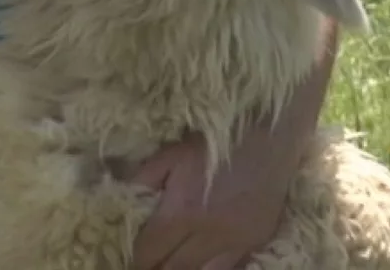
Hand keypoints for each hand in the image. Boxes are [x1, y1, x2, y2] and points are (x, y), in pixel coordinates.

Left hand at [129, 127, 302, 269]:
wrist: (270, 133)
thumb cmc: (216, 141)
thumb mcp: (171, 154)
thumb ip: (142, 181)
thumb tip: (118, 200)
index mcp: (182, 213)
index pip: (148, 254)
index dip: (135, 261)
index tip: (126, 260)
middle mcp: (209, 235)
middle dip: (154, 269)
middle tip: (147, 264)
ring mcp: (237, 242)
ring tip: (171, 264)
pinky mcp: (257, 241)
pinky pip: (229, 267)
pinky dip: (211, 268)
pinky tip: (201, 263)